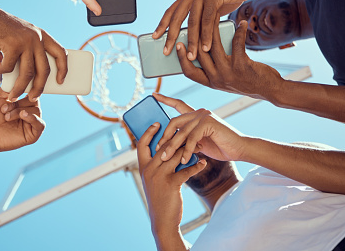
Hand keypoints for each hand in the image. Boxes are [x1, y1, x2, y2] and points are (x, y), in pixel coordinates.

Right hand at [0, 6, 67, 101]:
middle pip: (44, 69)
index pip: (61, 53)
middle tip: (34, 98)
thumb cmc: (1, 29)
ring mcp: (25, 41)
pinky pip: (8, 68)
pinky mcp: (11, 45)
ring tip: (12, 96)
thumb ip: (29, 50)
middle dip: (40, 87)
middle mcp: (36, 38)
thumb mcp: (22, 36)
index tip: (61, 81)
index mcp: (42, 35)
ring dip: (20, 89)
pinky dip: (0, 72)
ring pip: (27, 73)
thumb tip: (33, 77)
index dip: (64, 68)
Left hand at [0, 88, 44, 155]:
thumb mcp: (0, 96)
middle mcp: (30, 112)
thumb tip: (23, 79)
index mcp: (25, 103)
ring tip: (6, 117)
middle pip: (35, 101)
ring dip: (20, 112)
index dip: (25, 90)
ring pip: (36, 111)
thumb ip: (12, 86)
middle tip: (4, 109)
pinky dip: (33, 118)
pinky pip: (41, 125)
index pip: (33, 92)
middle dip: (18, 103)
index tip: (14, 93)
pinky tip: (23, 115)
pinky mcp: (33, 135)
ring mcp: (32, 123)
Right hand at [137, 123, 206, 238]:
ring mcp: (159, 176)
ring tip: (199, 146)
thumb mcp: (152, 180)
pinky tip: (203, 163)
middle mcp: (149, 170)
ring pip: (176, 155)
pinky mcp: (171, 184)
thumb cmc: (159, 198)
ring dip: (189, 150)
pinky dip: (196, 166)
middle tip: (188, 132)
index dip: (149, 132)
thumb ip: (157, 165)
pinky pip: (186, 170)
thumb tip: (168, 148)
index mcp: (143, 167)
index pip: (141, 143)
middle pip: (163, 146)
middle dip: (177, 138)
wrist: (162, 221)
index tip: (158, 123)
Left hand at [153, 0, 255, 59]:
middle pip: (177, 17)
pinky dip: (206, 34)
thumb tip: (191, 39)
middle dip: (171, 36)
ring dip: (192, 40)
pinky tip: (206, 46)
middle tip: (166, 51)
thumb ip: (199, 18)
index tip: (155, 37)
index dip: (162, 24)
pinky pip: (208, 18)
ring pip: (193, 20)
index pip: (171, 11)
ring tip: (191, 55)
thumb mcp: (209, 7)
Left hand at [155, 106, 246, 165]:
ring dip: (173, 147)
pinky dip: (187, 150)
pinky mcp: (209, 123)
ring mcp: (204, 116)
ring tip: (167, 158)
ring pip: (181, 131)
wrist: (239, 149)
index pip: (178, 104)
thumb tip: (169, 144)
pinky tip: (185, 159)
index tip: (154, 95)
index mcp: (196, 115)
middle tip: (159, 151)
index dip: (165, 99)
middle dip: (165, 137)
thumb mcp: (199, 142)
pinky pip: (192, 137)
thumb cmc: (220, 146)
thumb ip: (187, 139)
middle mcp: (199, 112)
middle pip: (174, 121)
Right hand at [176, 19, 282, 99]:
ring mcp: (228, 72)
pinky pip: (236, 44)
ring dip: (213, 29)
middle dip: (193, 36)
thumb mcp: (226, 80)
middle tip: (192, 22)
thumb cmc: (246, 81)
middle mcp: (217, 79)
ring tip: (214, 16)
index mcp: (211, 83)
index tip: (177, 44)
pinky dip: (239, 32)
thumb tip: (203, 50)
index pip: (189, 72)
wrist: (269, 90)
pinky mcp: (242, 65)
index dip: (181, 58)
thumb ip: (214, 69)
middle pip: (198, 55)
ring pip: (214, 46)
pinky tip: (242, 23)